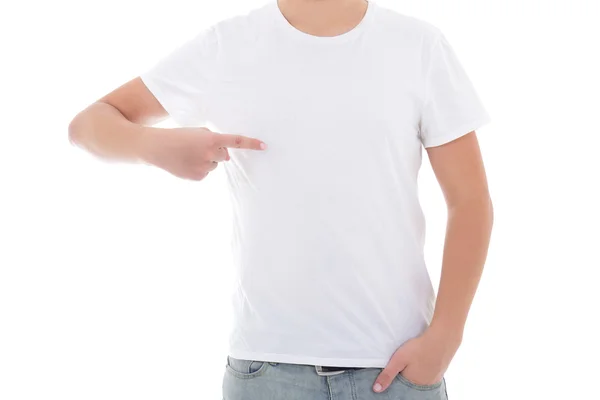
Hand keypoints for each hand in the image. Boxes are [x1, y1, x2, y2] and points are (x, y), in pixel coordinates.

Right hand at [141, 127, 265, 180]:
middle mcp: (210, 154)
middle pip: (224, 155)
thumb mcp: (198, 132)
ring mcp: (204, 168)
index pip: (235, 141)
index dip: (251, 143)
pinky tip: (186, 163)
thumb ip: (215, 141)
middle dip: (216, 152)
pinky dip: (199, 168)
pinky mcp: (198, 177)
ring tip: (189, 155)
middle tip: (197, 147)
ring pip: (214, 165)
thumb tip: (227, 157)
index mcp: (211, 139)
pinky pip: (206, 173)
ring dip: (206, 160)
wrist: (156, 148)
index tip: (264, 146)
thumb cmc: (178, 136)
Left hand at [372, 326, 460, 392]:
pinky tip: (425, 358)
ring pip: (422, 376)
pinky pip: (431, 371)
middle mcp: (426, 383)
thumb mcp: (398, 360)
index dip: (399, 375)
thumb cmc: (419, 348)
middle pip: (412, 380)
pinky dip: (426, 366)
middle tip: (407, 361)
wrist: (442, 338)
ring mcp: (435, 377)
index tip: (398, 366)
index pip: (402, 384)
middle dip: (408, 373)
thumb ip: (387, 374)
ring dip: (418, 369)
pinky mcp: (442, 370)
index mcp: (414, 383)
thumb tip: (376, 389)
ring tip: (415, 359)